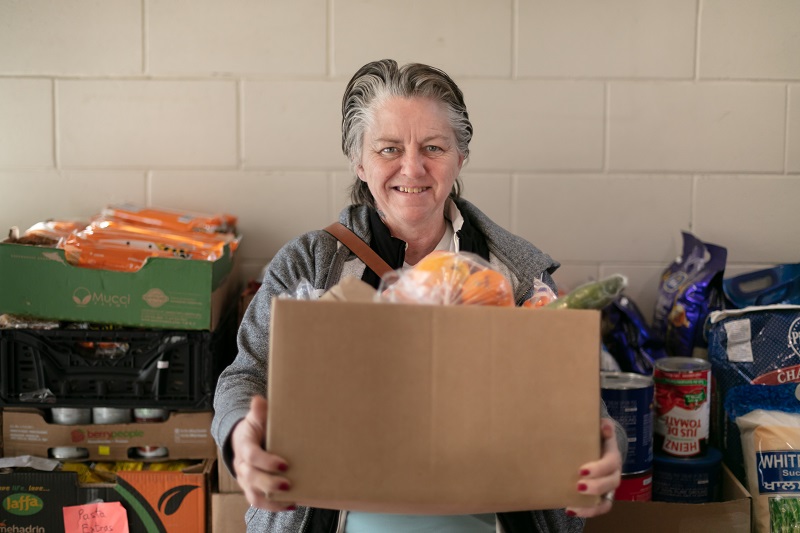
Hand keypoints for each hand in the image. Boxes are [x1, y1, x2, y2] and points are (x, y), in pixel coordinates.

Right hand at [231, 395, 295, 511]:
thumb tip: (259, 400)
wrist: (244, 440)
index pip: (251, 456)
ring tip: (291, 498)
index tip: (284, 464)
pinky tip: (291, 504)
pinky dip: (274, 506)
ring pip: (253, 494)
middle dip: (270, 483)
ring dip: (271, 500)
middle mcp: (242, 465)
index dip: (266, 462)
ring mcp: (245, 480)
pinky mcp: (251, 489)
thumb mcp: (256, 417)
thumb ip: (259, 411)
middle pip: (251, 478)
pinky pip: (258, 502)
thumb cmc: (255, 427)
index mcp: (244, 446)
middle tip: (288, 483)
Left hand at [566, 418, 622, 517]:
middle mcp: (614, 474)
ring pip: (606, 501)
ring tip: (572, 506)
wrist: (599, 447)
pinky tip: (570, 510)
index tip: (582, 470)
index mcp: (613, 457)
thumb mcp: (599, 429)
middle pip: (611, 484)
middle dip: (595, 487)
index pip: (611, 464)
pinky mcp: (601, 497)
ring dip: (591, 506)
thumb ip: (603, 426)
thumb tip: (605, 426)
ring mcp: (608, 488)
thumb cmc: (596, 438)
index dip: (599, 469)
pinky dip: (587, 512)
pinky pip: (599, 508)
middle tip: (578, 486)